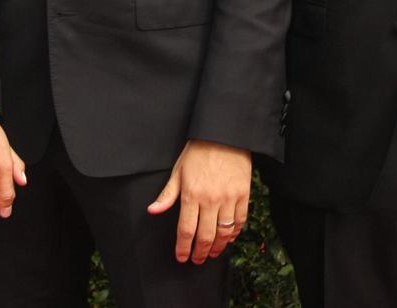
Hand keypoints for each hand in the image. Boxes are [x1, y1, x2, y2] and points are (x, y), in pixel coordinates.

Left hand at [146, 139, 250, 263]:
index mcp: (191, 194)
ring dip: (217, 247)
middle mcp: (210, 200)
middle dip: (200, 253)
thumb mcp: (178, 171)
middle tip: (197, 260)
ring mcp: (228, 198)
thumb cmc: (198, 152)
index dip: (183, 248)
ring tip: (212, 253)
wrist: (224, 135)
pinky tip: (229, 238)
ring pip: (224, 232)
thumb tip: (153, 211)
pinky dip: (235, 233)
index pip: (186, 230)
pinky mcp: (243, 195)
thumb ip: (167, 195)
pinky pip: (240, 221)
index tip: (182, 257)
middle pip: (205, 236)